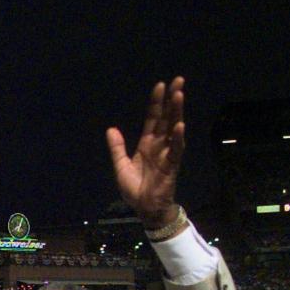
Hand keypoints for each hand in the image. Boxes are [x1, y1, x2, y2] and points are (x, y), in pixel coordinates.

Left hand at [106, 77, 184, 226]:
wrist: (145, 208)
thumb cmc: (135, 189)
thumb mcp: (121, 166)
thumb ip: (117, 148)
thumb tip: (111, 129)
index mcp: (147, 143)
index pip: (154, 118)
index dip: (156, 102)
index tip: (161, 85)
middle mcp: (159, 145)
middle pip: (167, 117)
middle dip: (172, 99)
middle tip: (178, 80)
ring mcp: (167, 153)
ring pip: (173, 128)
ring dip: (177, 112)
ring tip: (179, 95)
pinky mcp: (172, 165)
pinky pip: (176, 149)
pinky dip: (177, 138)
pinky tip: (179, 125)